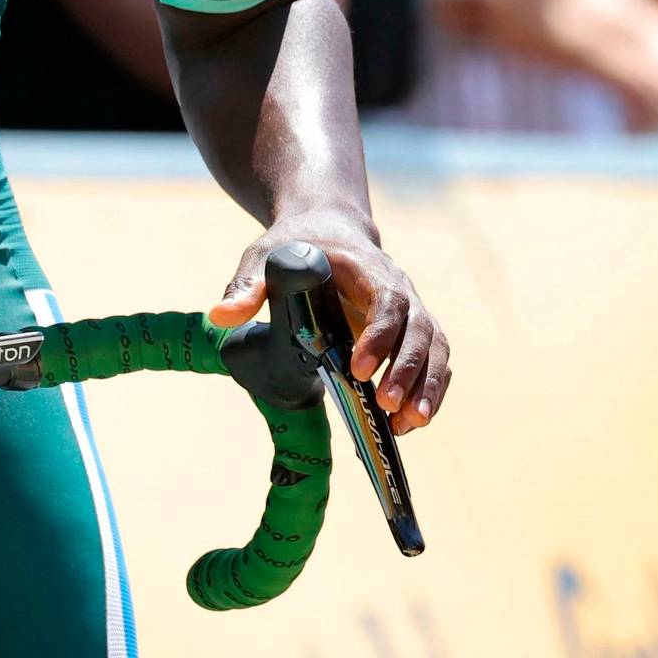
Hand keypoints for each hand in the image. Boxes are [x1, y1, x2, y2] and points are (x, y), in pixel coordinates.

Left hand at [210, 213, 450, 433]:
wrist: (330, 232)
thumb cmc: (300, 245)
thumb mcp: (268, 255)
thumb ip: (249, 285)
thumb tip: (221, 317)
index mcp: (370, 271)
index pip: (388, 302)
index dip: (379, 335)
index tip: (357, 367)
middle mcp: (400, 292)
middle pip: (421, 330)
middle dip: (409, 370)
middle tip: (385, 405)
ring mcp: (411, 313)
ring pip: (435, 348)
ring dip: (427, 387)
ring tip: (406, 425)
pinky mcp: (411, 334)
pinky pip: (434, 362)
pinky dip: (428, 392)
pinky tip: (405, 425)